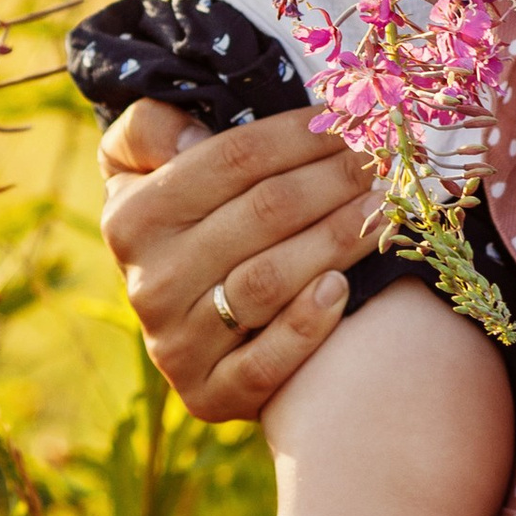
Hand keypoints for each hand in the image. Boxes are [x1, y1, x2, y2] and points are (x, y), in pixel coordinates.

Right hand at [99, 98, 375, 421]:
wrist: (177, 319)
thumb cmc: (180, 222)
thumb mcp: (140, 166)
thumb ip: (151, 128)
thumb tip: (189, 135)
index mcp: (133, 219)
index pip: (232, 160)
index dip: (299, 135)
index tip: (350, 120)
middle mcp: (152, 284)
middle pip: (265, 214)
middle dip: (334, 178)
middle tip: (381, 161)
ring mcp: (177, 345)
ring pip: (270, 280)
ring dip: (337, 239)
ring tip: (382, 211)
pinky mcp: (209, 395)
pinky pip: (265, 362)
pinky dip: (307, 325)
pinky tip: (343, 288)